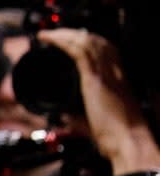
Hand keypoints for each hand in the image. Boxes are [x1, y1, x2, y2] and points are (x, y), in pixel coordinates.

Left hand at [36, 28, 159, 170]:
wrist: (128, 141)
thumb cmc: (117, 136)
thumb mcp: (95, 122)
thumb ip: (79, 118)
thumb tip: (64, 119)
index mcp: (118, 77)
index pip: (104, 49)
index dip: (87, 40)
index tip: (69, 39)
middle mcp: (115, 70)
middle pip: (95, 40)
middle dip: (73, 33)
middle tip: (54, 33)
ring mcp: (106, 72)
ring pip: (85, 41)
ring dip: (63, 34)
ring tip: (47, 34)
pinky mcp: (95, 78)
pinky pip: (78, 51)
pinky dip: (61, 41)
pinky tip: (48, 38)